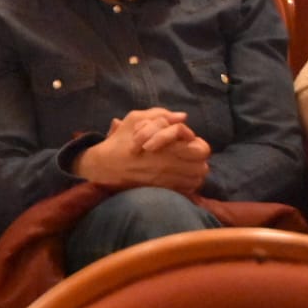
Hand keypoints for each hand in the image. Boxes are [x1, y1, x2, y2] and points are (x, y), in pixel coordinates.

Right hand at [77, 109, 209, 194]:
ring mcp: (169, 183)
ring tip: (184, 162)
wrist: (105, 167)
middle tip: (186, 151)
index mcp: (167, 148)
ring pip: (197, 179)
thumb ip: (162, 115)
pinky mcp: (164, 192)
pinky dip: (187, 182)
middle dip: (197, 157)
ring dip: (194, 169)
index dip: (194, 141)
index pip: (200, 148)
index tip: (182, 138)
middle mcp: (172, 168)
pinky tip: (177, 173)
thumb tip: (183, 116)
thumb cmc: (120, 141)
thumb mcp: (137, 119)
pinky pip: (187, 189)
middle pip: (203, 166)